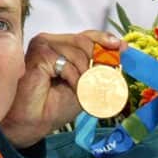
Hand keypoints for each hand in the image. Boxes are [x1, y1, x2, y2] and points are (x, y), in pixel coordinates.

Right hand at [0, 30, 123, 148]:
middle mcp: (51, 42)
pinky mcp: (38, 54)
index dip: (105, 40)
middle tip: (101, 83)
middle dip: (97, 63)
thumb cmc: (54, 105)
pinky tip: (70, 89)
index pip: (87, 35)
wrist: (35, 122)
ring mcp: (42, 46)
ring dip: (85, 76)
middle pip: (84, 41)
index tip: (121, 47)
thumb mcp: (86, 84)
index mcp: (61, 46)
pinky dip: (74, 79)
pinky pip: (66, 62)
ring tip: (81, 92)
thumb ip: (100, 65)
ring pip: (78, 52)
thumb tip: (122, 46)